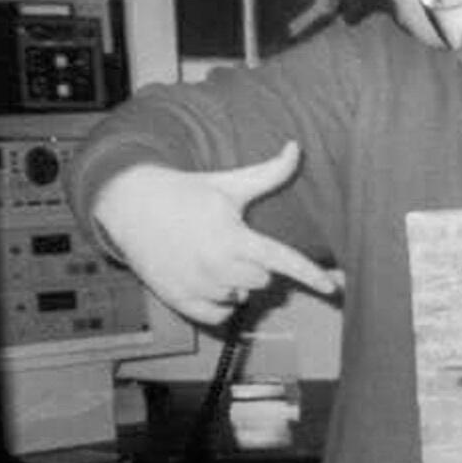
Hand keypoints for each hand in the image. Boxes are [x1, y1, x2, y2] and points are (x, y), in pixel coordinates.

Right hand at [92, 141, 340, 326]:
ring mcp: (198, 285)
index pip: (283, 260)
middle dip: (255, 267)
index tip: (333, 288)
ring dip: (233, 284)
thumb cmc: (186, 192)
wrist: (129, 203)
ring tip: (209, 256)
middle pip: (263, 282)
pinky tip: (204, 278)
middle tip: (232, 246)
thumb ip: (268, 173)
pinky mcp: (181, 300)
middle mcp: (218, 264)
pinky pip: (219, 315)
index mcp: (234, 237)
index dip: (311, 275)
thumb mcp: (228, 184)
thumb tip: (296, 147)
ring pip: (241, 298)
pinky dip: (218, 303)